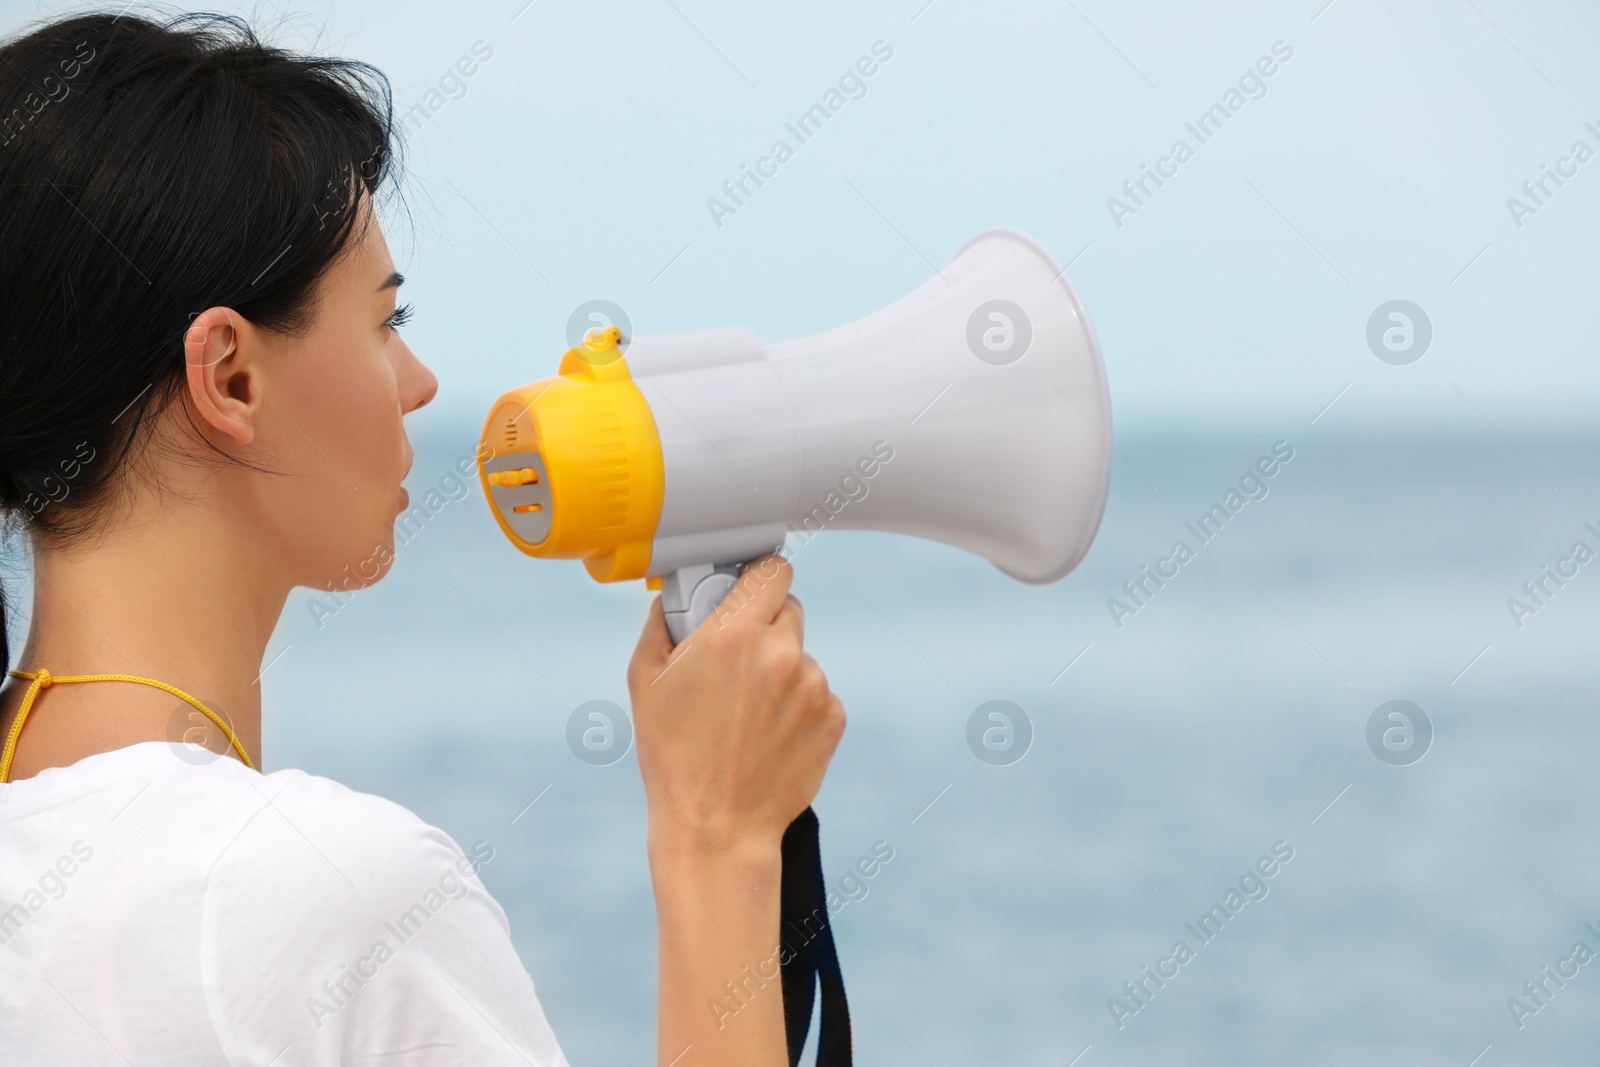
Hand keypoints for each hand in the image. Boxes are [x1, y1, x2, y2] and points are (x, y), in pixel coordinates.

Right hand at [628, 554, 844, 863]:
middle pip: (788, 608)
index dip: (758, 578)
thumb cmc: (674, 755)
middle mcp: (780, 652)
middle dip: (764, 626)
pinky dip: (797, 705)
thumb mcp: (644, 679)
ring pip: (800, 655)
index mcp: (733, 633)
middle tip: (737, 660)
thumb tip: (677, 595)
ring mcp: (812, 685)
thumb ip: (663, 622)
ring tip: (746, 713)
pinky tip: (767, 734)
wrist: (718, 826)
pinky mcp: (832, 716)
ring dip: (780, 670)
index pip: (771, 570)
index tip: (749, 589)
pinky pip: (816, 693)